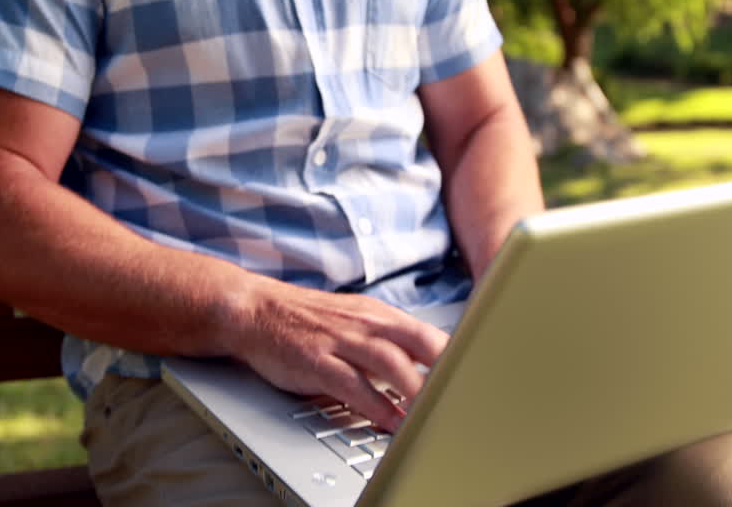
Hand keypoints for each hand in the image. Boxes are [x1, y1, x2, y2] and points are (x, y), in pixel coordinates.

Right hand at [222, 273, 449, 431]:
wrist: (256, 309)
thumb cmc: (308, 320)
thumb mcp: (355, 320)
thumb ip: (389, 340)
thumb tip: (428, 364)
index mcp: (378, 314)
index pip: (428, 333)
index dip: (455, 356)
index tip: (475, 379)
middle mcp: (364, 323)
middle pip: (418, 343)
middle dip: (444, 371)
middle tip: (462, 397)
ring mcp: (340, 340)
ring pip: (390, 363)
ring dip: (415, 391)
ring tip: (432, 415)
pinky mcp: (316, 359)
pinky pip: (352, 385)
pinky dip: (375, 405)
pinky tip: (389, 422)